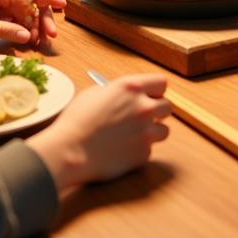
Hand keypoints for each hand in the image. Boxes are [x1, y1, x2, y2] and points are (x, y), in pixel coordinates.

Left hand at [0, 0, 65, 45]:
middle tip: (51, 34)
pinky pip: (14, 19)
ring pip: (23, 12)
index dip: (46, 1)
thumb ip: (5, 29)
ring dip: (32, 25)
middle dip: (41, 17)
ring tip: (40, 40)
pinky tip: (28, 39)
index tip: (61, 6)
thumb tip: (28, 34)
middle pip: (28, 2)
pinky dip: (21, 29)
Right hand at [27, 75, 169, 191]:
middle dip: (157, 111)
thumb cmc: (76, 120)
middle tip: (142, 116)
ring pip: (164, 130)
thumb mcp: (95, 93)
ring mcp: (146, 132)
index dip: (155, 90)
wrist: (69, 150)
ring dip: (152, 132)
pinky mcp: (143, 154)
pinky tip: (122, 149)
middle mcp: (143, 108)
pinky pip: (149, 150)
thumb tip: (126, 96)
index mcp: (131, 88)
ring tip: (132, 135)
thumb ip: (118, 92)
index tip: (150, 95)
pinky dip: (139, 150)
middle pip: (167, 106)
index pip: (161, 83)